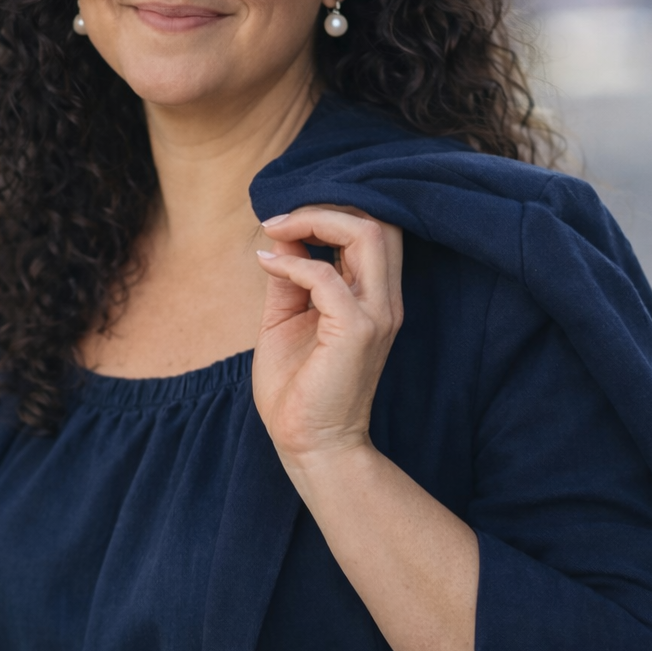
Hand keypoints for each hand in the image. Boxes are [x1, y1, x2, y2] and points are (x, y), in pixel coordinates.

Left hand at [253, 207, 403, 462]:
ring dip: (316, 221)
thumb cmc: (297, 387)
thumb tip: (283, 232)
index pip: (374, 227)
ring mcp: (376, 314)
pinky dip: (293, 263)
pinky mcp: (357, 331)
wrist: (309, 444)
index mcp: (373, 295)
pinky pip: (325, 276)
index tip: (284, 218)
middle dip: (326, 206)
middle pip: (378, 221)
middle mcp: (384, 300)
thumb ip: (291, 274)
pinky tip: (267, 266)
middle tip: (280, 219)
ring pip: (367, 234)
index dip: (332, 209)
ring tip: (277, 229)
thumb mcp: (287, 317)